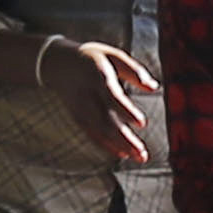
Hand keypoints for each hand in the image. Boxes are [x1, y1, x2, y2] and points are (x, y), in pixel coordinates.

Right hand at [36, 37, 160, 166]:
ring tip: (140, 157)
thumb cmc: (92, 58)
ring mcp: (80, 109)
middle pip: (106, 120)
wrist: (57, 63)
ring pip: (100, 131)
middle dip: (125, 139)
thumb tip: (154, 87)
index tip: (142, 123)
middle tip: (143, 153)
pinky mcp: (78, 118)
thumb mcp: (112, 55)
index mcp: (96, 76)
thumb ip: (134, 70)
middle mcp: (87, 95)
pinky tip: (123, 154)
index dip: (125, 111)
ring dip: (120, 146)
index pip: (111, 96)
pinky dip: (107, 145)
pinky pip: (93, 134)